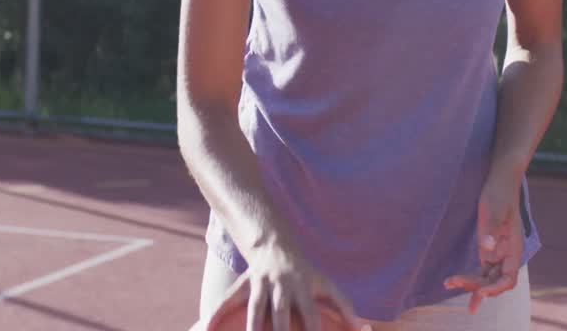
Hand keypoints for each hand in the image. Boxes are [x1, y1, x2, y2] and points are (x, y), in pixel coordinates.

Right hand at [208, 241, 361, 330]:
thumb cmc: (305, 272)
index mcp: (304, 289)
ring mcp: (261, 285)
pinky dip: (215, 315)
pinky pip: (227, 301)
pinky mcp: (244, 284)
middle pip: (280, 318)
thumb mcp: (326, 284)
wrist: (274, 244)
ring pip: (255, 312)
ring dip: (251, 330)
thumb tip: (362, 327)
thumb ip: (344, 306)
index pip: (311, 319)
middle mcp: (282, 287)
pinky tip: (204, 330)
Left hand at [441, 174, 524, 312]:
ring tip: (448, 283)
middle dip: (477, 287)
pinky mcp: (488, 248)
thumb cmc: (499, 192)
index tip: (480, 291)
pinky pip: (481, 270)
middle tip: (453, 282)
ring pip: (487, 277)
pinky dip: (471, 277)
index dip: (496, 288)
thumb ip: (492, 228)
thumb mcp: (495, 208)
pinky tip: (455, 281)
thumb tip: (487, 248)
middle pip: (495, 281)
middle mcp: (507, 254)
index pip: (509, 277)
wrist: (499, 179)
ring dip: (471, 284)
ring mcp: (497, 252)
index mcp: (514, 247)